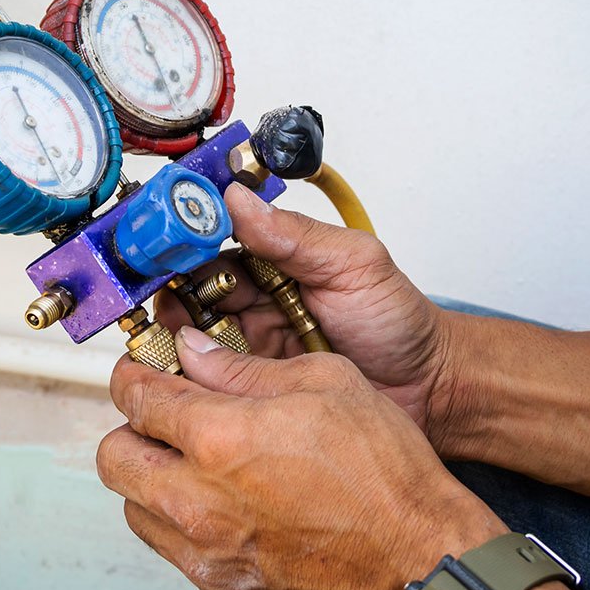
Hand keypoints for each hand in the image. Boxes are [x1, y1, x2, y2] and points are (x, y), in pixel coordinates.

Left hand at [97, 329, 505, 589]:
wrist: (422, 561)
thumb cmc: (387, 476)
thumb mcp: (325, 383)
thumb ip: (244, 367)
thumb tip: (196, 352)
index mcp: (218, 440)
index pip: (135, 397)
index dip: (135, 375)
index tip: (143, 373)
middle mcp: (200, 503)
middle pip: (114, 457)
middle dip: (133, 430)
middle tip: (167, 419)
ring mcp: (208, 555)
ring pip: (136, 509)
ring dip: (155, 480)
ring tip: (200, 465)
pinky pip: (175, 552)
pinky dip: (187, 525)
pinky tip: (229, 507)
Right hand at [155, 182, 461, 441]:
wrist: (428, 390)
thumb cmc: (398, 323)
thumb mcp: (355, 265)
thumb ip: (297, 235)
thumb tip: (239, 199)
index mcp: (273, 258)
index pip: (212, 242)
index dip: (182, 243)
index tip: (160, 246)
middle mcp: (254, 299)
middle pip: (188, 291)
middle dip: (169, 297)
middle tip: (165, 308)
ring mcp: (250, 345)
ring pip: (191, 338)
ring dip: (177, 340)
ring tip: (176, 348)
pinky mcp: (252, 387)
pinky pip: (210, 381)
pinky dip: (193, 380)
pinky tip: (188, 380)